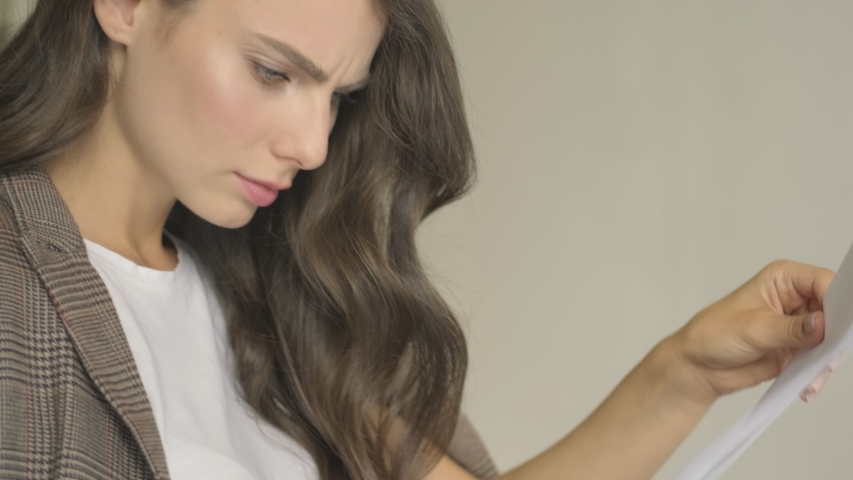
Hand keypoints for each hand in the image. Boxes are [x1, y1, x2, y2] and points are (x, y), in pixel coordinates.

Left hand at [663, 260, 834, 406]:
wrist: (698, 366)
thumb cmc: (714, 334)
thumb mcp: (754, 329)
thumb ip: (792, 328)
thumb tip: (823, 325)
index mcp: (783, 279)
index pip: (824, 281)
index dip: (838, 300)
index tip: (837, 325)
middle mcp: (795, 299)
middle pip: (835, 311)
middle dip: (836, 334)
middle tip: (829, 353)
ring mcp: (798, 325)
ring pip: (832, 338)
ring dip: (827, 358)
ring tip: (814, 375)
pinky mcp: (797, 349)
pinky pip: (820, 359)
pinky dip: (818, 373)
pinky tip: (808, 385)